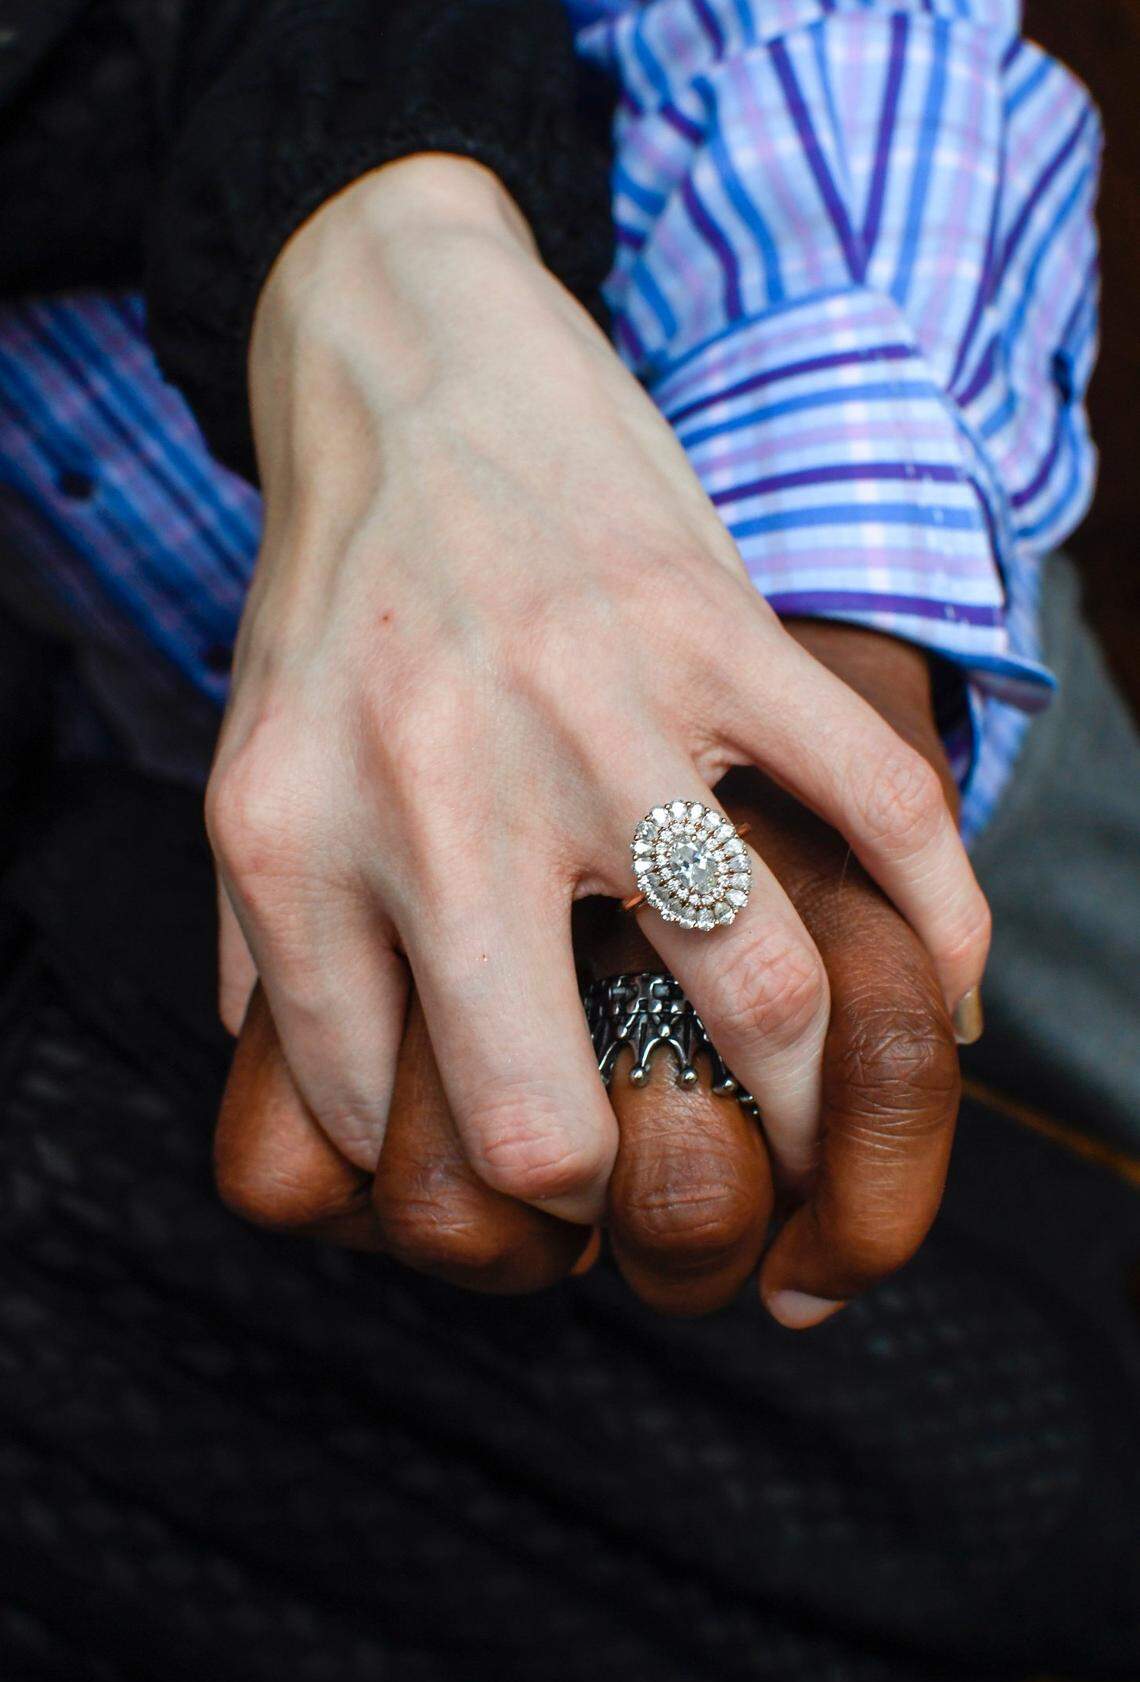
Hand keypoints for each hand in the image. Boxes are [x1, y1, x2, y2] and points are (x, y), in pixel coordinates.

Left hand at [216, 621, 963, 1326]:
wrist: (401, 362)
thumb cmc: (335, 597)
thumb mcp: (247, 773)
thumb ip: (270, 956)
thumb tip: (339, 1134)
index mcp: (293, 844)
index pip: (371, 1121)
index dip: (462, 1192)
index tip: (540, 1186)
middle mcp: (434, 794)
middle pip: (548, 1121)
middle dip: (626, 1215)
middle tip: (677, 1205)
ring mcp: (593, 707)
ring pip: (759, 989)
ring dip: (814, 1113)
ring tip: (822, 1141)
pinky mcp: (716, 629)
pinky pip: (879, 806)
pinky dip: (940, 925)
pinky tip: (942, 995)